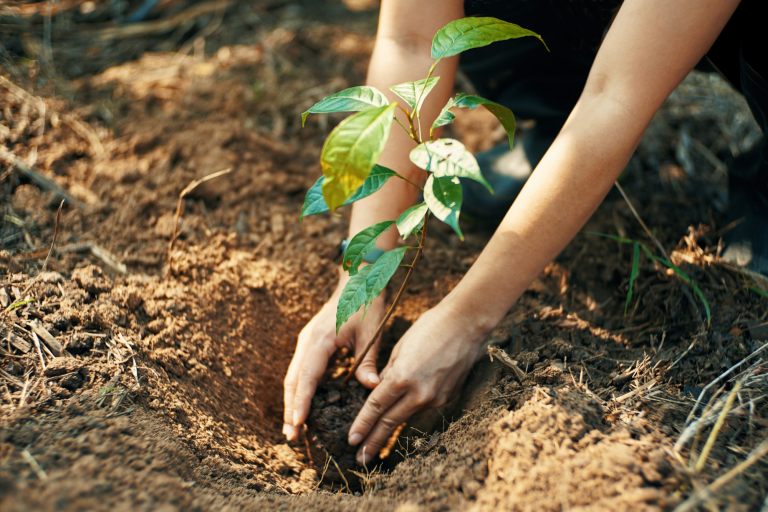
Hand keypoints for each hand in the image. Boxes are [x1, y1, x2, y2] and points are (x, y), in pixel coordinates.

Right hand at [283, 269, 385, 440]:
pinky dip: (300, 390)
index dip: (301, 402)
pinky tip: (304, 407)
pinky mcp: (310, 343)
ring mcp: (306, 342)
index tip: (297, 423)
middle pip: (293, 380)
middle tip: (290, 436)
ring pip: (294, 376)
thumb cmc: (366, 304)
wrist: (358, 280)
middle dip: (290, 408)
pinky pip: (301, 370)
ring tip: (293, 428)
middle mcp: (307, 341)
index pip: (307, 376)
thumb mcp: (371, 333)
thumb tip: (371, 388)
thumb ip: (368, 362)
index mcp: (320, 339)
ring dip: (292, 401)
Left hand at [347, 302, 487, 463]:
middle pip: (390, 422)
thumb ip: (388, 373)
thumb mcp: (400, 348)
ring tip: (376, 444)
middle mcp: (419, 392)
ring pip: (407, 415)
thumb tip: (379, 390)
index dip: (362, 425)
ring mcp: (436, 397)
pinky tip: (402, 413)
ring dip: (390, 429)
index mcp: (402, 377)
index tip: (351, 440)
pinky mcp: (447, 397)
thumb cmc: (429, 328)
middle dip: (373, 441)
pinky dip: (410, 409)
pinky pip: (423, 406)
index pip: (376, 407)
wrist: (466, 324)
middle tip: (360, 459)